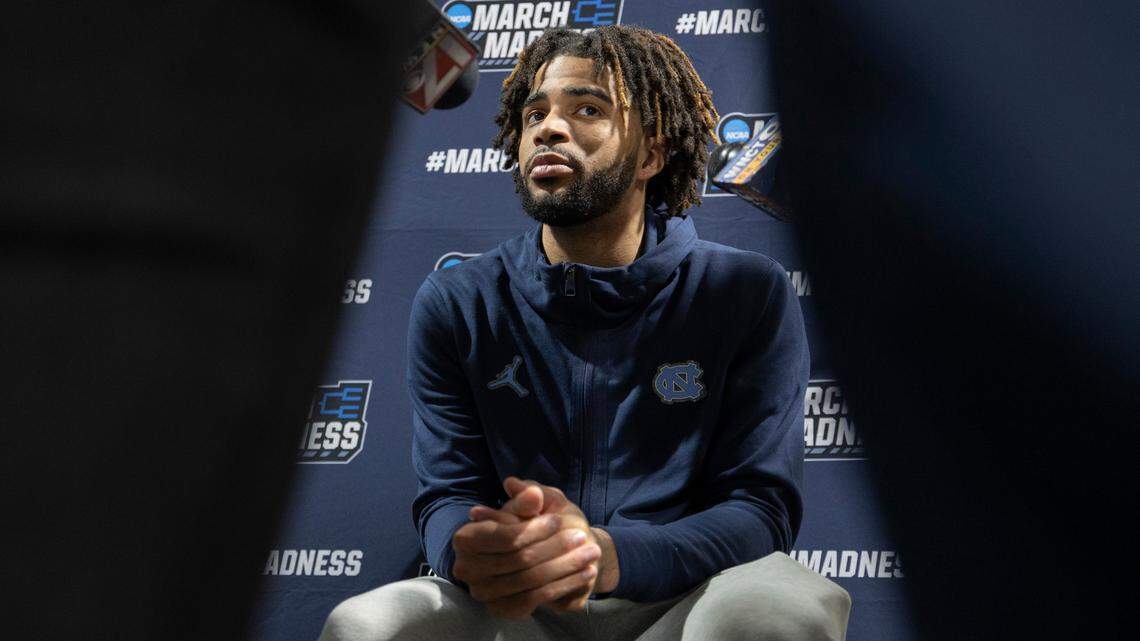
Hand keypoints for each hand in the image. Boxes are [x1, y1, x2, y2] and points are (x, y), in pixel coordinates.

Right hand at [451, 483, 600, 618]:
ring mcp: (483, 592)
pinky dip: (565, 584)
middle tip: (582, 535)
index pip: (504, 535)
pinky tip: (587, 573)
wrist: (538, 557)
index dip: (533, 528)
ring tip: (591, 553)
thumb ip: (529, 498)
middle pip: (520, 559)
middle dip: (555, 547)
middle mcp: (467, 568)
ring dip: (566, 566)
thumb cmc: (533, 524)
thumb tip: (532, 492)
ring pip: (531, 579)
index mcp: (466, 538)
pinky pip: (537, 598)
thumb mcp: (533, 505)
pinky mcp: (502, 609)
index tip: (557, 520)